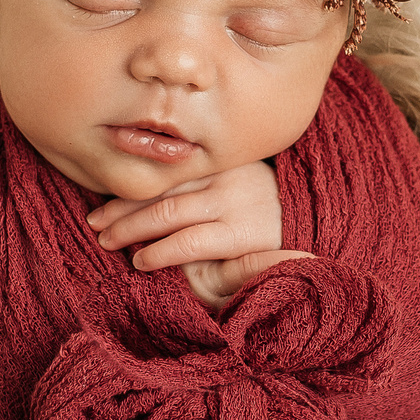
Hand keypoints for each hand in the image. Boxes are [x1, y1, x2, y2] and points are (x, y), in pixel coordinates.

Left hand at [87, 161, 309, 309]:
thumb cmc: (274, 215)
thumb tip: (154, 203)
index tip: (100, 204)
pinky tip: (141, 260)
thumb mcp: (239, 190)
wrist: (324, 226)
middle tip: (94, 225)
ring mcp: (236, 200)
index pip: (164, 171)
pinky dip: (161, 251)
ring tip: (107, 241)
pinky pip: (192, 240)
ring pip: (168, 211)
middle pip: (159, 186)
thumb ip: (205, 190)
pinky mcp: (244, 232)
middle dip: (120, 207)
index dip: (128, 188)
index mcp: (223, 159)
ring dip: (130, 228)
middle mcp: (226, 172)